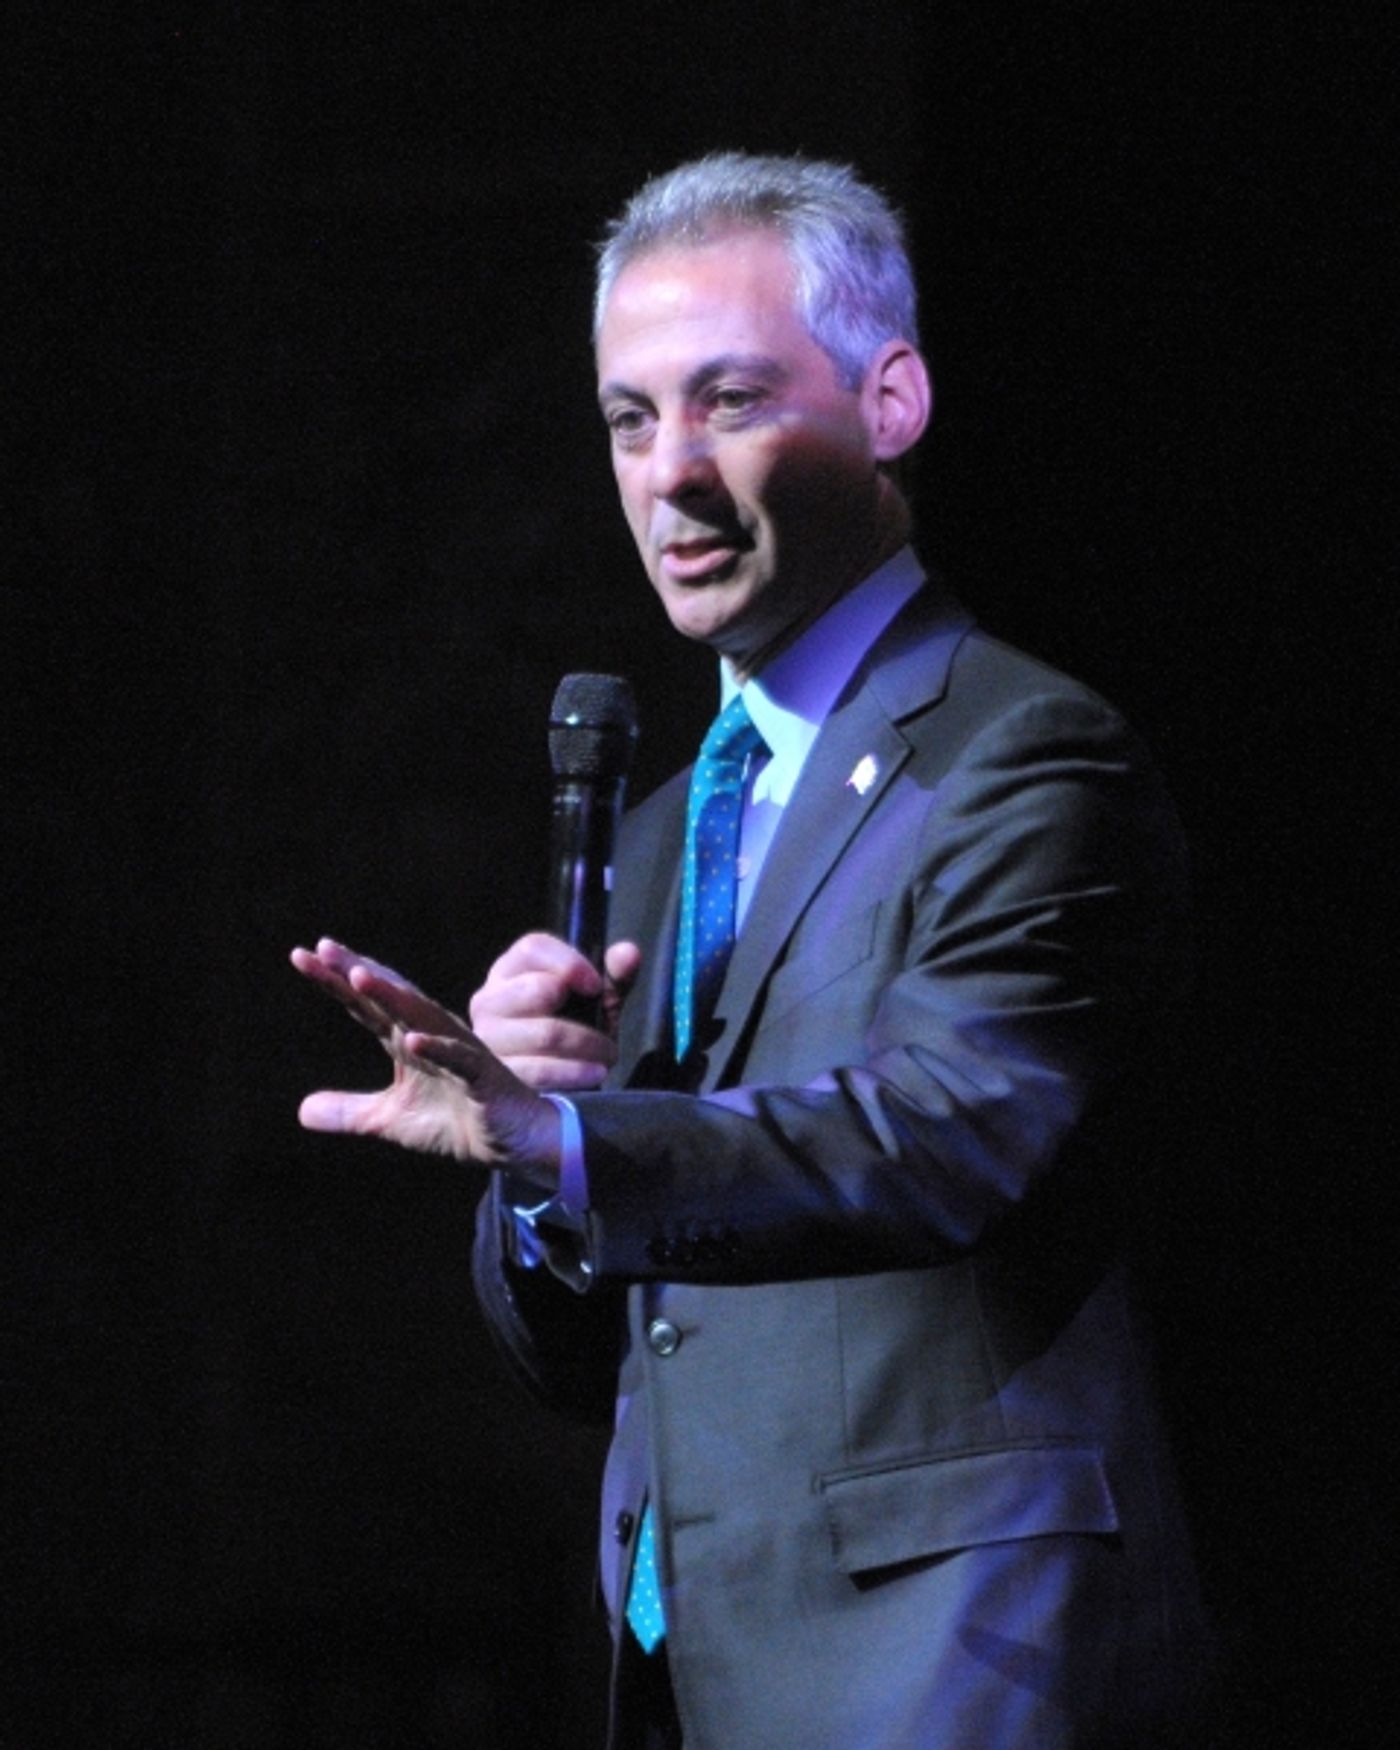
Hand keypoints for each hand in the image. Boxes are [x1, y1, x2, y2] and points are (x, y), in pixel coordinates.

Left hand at [290, 938, 561, 1188]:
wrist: (514, 1142)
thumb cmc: (457, 1120)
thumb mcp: (391, 1120)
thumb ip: (349, 1111)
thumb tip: (301, 1111)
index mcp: (406, 1039)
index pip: (365, 1005)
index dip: (336, 982)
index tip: (302, 957)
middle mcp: (431, 1034)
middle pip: (389, 997)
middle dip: (358, 972)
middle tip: (323, 949)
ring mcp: (458, 1051)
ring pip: (421, 1016)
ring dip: (393, 996)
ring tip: (360, 977)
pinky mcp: (482, 1076)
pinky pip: (458, 1058)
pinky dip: (437, 1048)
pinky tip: (412, 1040)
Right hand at [469, 932, 642, 1091]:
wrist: (552, 1075)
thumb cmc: (571, 1024)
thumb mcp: (595, 997)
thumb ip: (613, 974)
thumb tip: (629, 952)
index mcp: (511, 969)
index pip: (533, 948)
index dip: (569, 963)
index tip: (596, 986)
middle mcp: (490, 999)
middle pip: (538, 989)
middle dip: (582, 1010)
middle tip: (607, 1031)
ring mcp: (488, 1037)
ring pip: (546, 1034)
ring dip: (587, 1045)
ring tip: (607, 1054)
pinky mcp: (495, 1075)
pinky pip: (540, 1071)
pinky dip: (575, 1072)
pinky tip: (594, 1073)